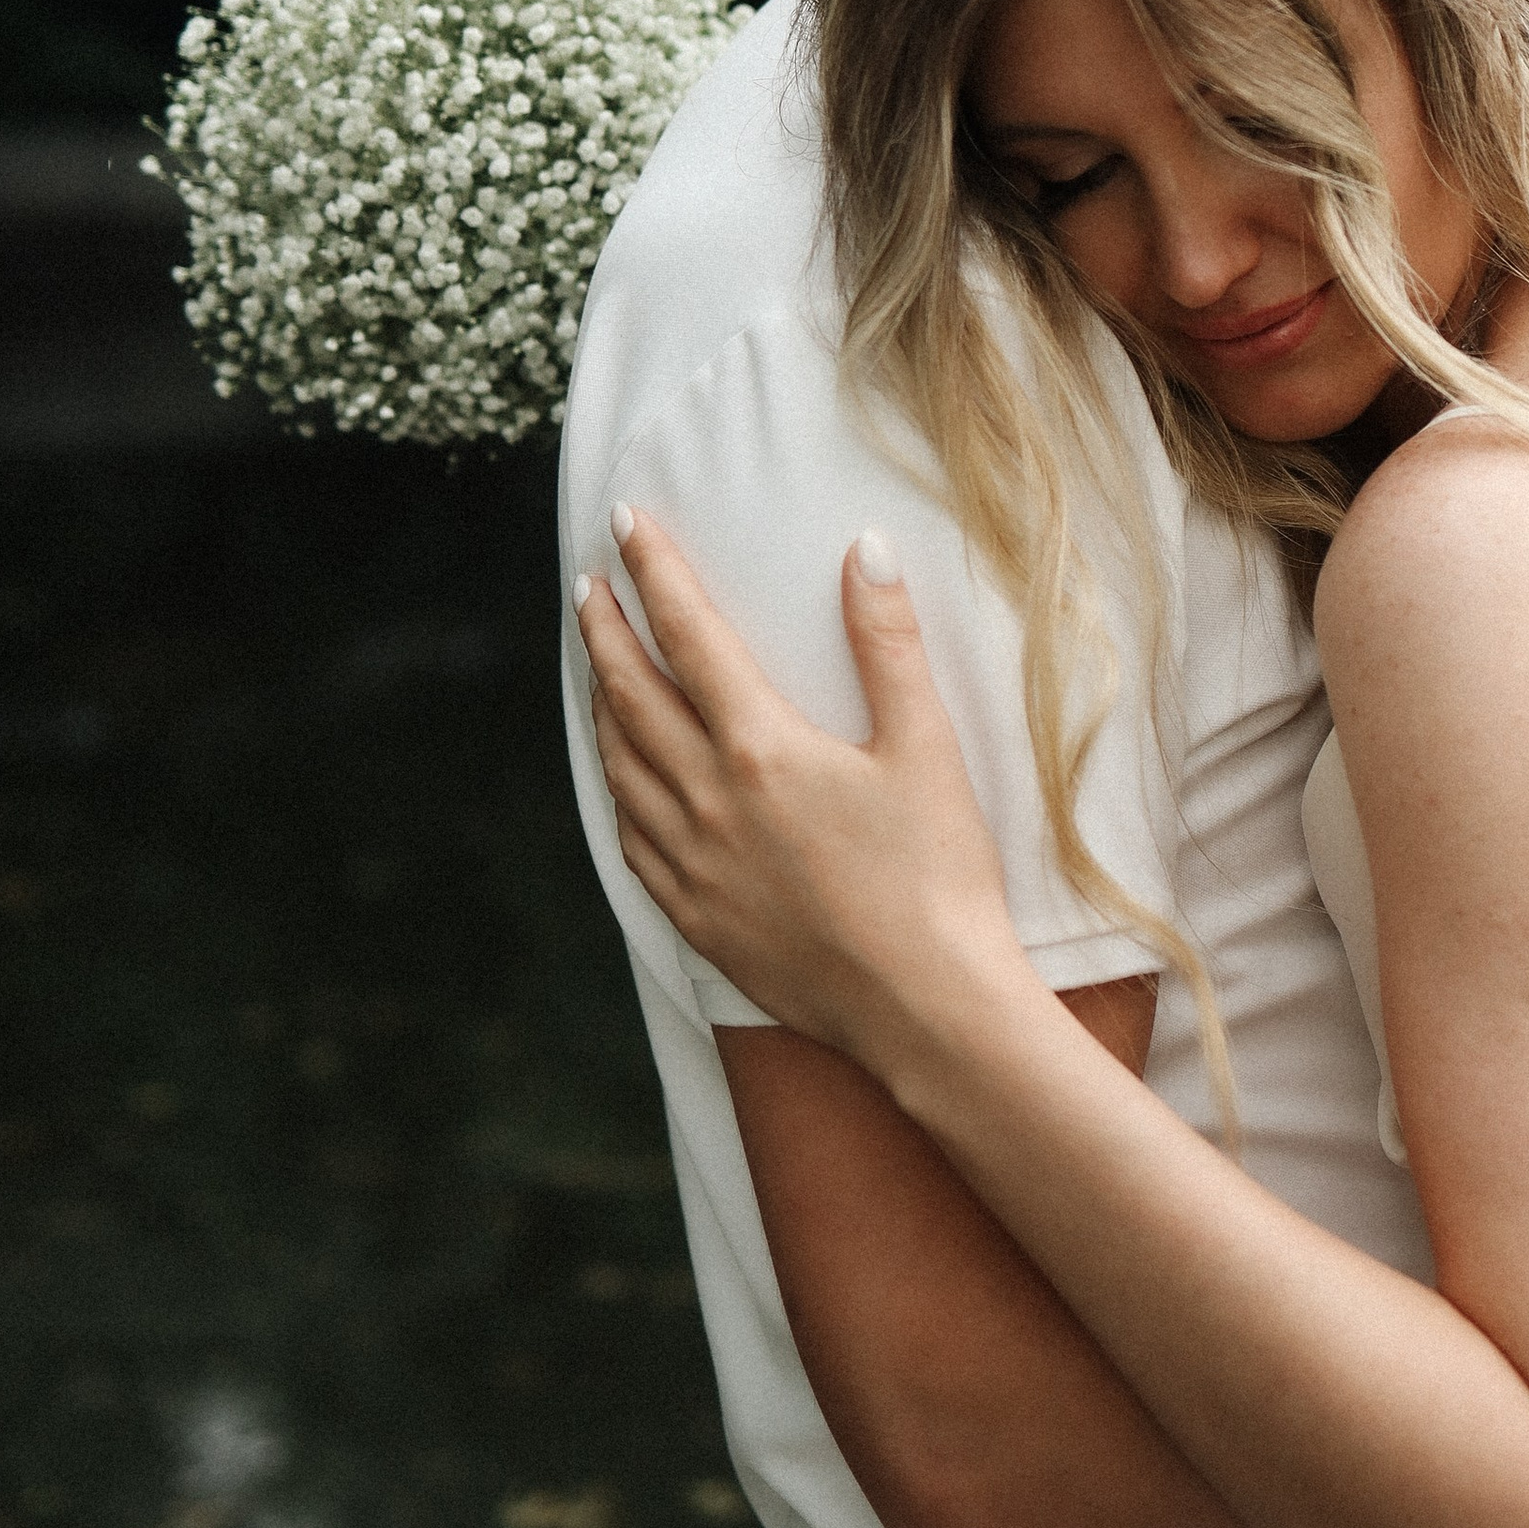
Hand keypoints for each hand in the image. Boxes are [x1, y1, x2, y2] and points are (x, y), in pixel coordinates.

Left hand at [575, 512, 1025, 1056]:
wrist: (924, 1007)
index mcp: (760, 748)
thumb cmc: (937, 876)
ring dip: (601, 704)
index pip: (689, 634)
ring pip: (619, 765)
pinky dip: (616, 787)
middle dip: (605, 630)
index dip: (655, 570)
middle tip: (590, 586)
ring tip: (596, 666)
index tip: (626, 520)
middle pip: (632, 694)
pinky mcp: (694, 916)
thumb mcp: (926, 747)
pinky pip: (630, 837)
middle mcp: (707, 801)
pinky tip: (623, 777)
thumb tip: (865, 548)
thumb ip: (888, 642)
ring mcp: (692, 864)